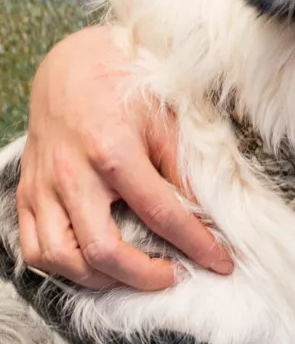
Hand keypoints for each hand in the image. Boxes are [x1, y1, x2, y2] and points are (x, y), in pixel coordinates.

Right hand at [17, 26, 232, 288]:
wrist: (70, 65)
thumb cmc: (122, 86)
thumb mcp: (166, 119)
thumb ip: (185, 170)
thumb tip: (212, 215)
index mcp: (112, 151)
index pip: (161, 214)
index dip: (196, 246)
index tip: (220, 263)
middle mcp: (71, 174)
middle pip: (102, 250)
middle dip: (144, 277)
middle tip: (175, 276)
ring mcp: (44, 186)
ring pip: (62, 259)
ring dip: (102, 279)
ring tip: (135, 274)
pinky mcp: (27, 193)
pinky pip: (34, 247)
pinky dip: (63, 267)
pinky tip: (94, 265)